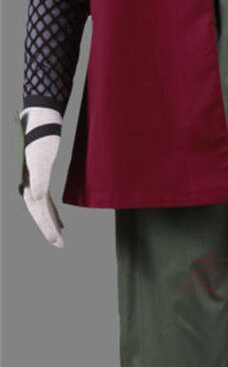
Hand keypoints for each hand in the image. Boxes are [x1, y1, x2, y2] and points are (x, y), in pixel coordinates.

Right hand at [22, 108, 63, 247]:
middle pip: (38, 213)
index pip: (38, 212)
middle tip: (60, 246)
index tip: (58, 242)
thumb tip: (37, 197)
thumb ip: (39, 178)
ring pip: (41, 208)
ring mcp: (32, 181)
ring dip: (49, 221)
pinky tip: (58, 218)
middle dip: (48, 229)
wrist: (40, 120)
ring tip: (60, 235)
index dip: (47, 228)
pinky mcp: (39, 176)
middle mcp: (27, 185)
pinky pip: (44, 200)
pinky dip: (51, 211)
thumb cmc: (42, 138)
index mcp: (27, 184)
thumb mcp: (41, 158)